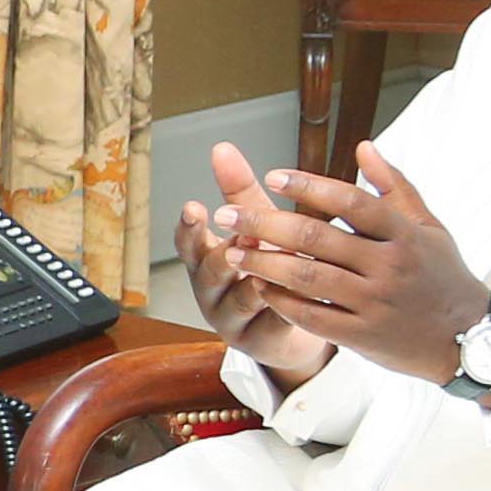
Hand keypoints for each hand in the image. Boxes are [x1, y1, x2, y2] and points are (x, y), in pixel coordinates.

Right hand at [180, 143, 331, 391]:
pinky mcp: (258, 343)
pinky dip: (286, 309)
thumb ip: (238, 192)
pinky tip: (303, 296)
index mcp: (204, 260)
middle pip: (208, 272)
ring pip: (240, 299)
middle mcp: (210, 291)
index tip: (195, 208)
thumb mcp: (254, 228)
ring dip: (257, 280)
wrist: (290, 329)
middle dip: (224, 254)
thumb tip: (221, 147)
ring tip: (275, 266)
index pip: (187, 242)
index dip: (189, 227)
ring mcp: (230, 320)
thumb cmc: (269, 269)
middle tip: (242, 239)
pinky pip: (272, 325)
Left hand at [220, 141, 490, 383]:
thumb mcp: (428, 226)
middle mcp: (389, 266)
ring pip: (309, 278)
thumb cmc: (443, 274)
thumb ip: (394, 186)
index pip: (351, 202)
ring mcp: (375, 303)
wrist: (469, 337)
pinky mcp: (364, 335)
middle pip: (318, 238)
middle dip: (265, 224)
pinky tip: (258, 287)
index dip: (309, 186)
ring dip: (264, 264)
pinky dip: (282, 301)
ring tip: (232, 251)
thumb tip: (363, 146)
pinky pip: (313, 317)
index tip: (271, 177)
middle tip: (228, 215)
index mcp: (404, 234)